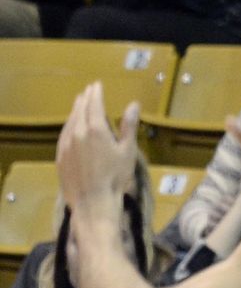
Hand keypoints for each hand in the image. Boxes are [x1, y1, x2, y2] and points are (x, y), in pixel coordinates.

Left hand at [56, 83, 139, 213]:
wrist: (93, 202)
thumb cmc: (115, 177)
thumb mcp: (127, 150)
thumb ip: (129, 126)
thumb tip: (133, 104)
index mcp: (95, 129)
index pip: (94, 104)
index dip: (96, 93)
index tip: (97, 85)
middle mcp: (77, 133)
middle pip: (79, 110)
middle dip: (84, 98)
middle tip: (88, 91)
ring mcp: (66, 145)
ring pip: (69, 122)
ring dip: (75, 110)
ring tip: (79, 104)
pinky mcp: (60, 157)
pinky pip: (63, 135)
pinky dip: (68, 125)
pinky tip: (70, 126)